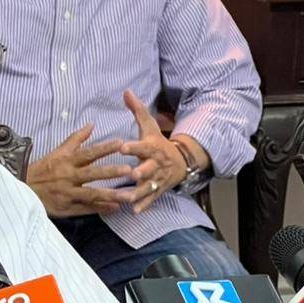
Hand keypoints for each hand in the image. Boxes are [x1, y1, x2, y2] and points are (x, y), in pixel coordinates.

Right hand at [26, 124, 132, 217]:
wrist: (24, 189)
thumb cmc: (43, 169)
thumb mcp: (57, 152)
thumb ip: (76, 139)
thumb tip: (91, 125)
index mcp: (67, 161)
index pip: (88, 153)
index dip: (104, 148)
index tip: (121, 143)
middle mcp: (68, 176)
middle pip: (92, 174)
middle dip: (111, 172)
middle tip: (129, 170)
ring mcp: (68, 193)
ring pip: (92, 194)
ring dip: (111, 195)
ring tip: (129, 196)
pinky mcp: (66, 207)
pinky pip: (86, 209)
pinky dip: (100, 209)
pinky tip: (115, 209)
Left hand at [118, 91, 187, 213]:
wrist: (181, 160)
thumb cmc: (158, 142)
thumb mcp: (150, 126)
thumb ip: (138, 111)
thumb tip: (126, 91)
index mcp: (152, 147)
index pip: (142, 146)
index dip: (133, 146)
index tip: (122, 147)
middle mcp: (156, 163)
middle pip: (148, 168)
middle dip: (141, 172)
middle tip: (132, 175)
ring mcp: (158, 178)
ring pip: (148, 187)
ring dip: (138, 193)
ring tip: (126, 199)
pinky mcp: (159, 190)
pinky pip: (152, 199)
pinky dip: (144, 205)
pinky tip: (134, 211)